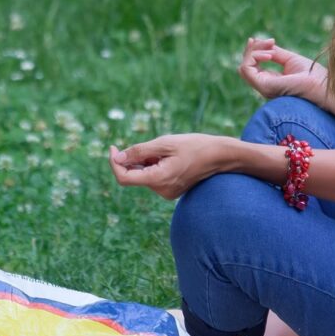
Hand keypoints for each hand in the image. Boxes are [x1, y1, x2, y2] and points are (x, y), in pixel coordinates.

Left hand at [108, 134, 225, 199]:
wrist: (221, 156)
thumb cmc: (195, 146)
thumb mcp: (165, 143)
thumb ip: (139, 151)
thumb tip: (117, 158)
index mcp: (158, 179)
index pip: (124, 178)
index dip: (115, 163)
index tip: (113, 147)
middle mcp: (161, 191)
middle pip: (134, 176)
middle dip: (135, 159)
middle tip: (152, 145)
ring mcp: (167, 193)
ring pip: (144, 176)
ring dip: (146, 162)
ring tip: (167, 150)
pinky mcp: (172, 190)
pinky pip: (154, 178)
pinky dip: (154, 166)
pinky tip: (171, 157)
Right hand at [238, 36, 327, 103]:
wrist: (323, 85)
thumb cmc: (313, 75)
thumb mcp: (290, 59)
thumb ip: (275, 53)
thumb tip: (261, 44)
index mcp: (271, 80)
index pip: (252, 66)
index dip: (254, 50)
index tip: (270, 40)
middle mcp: (265, 86)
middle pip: (245, 66)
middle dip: (253, 49)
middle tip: (270, 41)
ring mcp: (264, 88)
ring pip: (243, 67)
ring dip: (253, 52)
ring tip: (270, 47)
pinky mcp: (265, 87)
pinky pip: (246, 69)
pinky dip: (254, 57)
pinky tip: (269, 55)